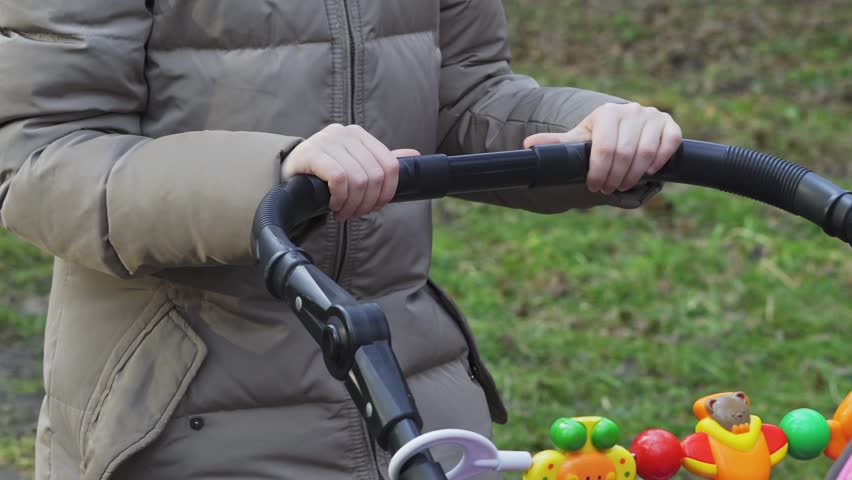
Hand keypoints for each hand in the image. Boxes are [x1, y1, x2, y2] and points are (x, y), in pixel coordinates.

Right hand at [282, 124, 419, 219]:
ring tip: (342, 212)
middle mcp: (344, 132)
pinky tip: (332, 205)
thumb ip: (381, 162)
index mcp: (359, 134)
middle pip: (375, 176)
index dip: (387, 192)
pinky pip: (339, 179)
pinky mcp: (311, 153)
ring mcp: (327, 140)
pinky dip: (339, 198)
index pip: (390, 165)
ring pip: (358, 180)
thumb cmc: (323, 174)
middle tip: (355, 213)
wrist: (287, 175)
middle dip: (368, 202)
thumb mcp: (354, 166)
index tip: (376, 206)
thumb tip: (416, 154)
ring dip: (352, 205)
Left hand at [523, 102, 681, 194]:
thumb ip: (556, 144)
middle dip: (614, 177)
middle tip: (607, 188)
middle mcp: (632, 111)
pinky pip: (670, 143)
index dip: (599, 172)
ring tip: (623, 184)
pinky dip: (659, 161)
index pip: (604, 148)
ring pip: (647, 152)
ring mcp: (653, 117)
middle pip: (625, 153)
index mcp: (607, 113)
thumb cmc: (596, 138)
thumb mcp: (577, 141)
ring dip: (634, 175)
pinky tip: (647, 172)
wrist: (621, 129)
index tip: (594, 186)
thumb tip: (527, 146)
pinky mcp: (670, 125)